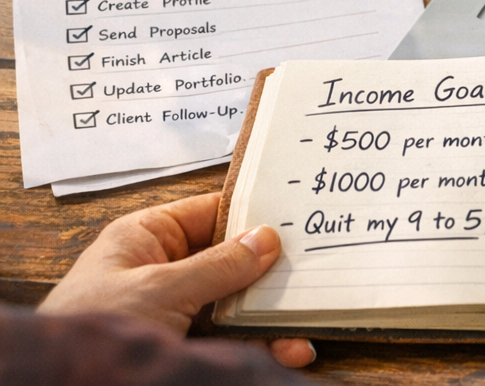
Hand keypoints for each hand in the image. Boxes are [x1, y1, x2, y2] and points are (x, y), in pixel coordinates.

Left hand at [38, 192, 314, 368]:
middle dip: (271, 266)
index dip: (252, 211)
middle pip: (230, 258)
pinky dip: (265, 343)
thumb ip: (216, 265)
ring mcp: (176, 312)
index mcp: (145, 239)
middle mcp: (163, 271)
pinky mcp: (186, 347)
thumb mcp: (159, 289)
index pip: (208, 212)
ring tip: (309, 312)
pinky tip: (292, 348)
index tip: (297, 211)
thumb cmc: (93, 327)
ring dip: (273, 310)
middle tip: (315, 264)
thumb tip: (266, 239)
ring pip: (237, 302)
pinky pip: (234, 338)